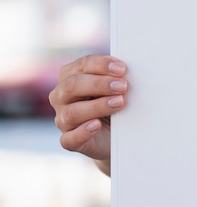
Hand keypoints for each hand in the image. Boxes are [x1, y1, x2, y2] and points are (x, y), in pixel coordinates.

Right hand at [49, 55, 127, 172]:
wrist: (116, 135)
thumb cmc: (113, 105)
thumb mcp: (114, 88)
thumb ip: (115, 78)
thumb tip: (126, 72)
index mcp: (70, 76)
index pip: (82, 65)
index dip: (101, 65)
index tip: (122, 69)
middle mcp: (61, 96)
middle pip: (72, 85)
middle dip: (100, 84)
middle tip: (123, 86)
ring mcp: (63, 120)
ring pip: (72, 112)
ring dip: (97, 106)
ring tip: (119, 103)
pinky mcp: (70, 141)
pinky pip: (69, 139)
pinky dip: (83, 132)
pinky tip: (97, 125)